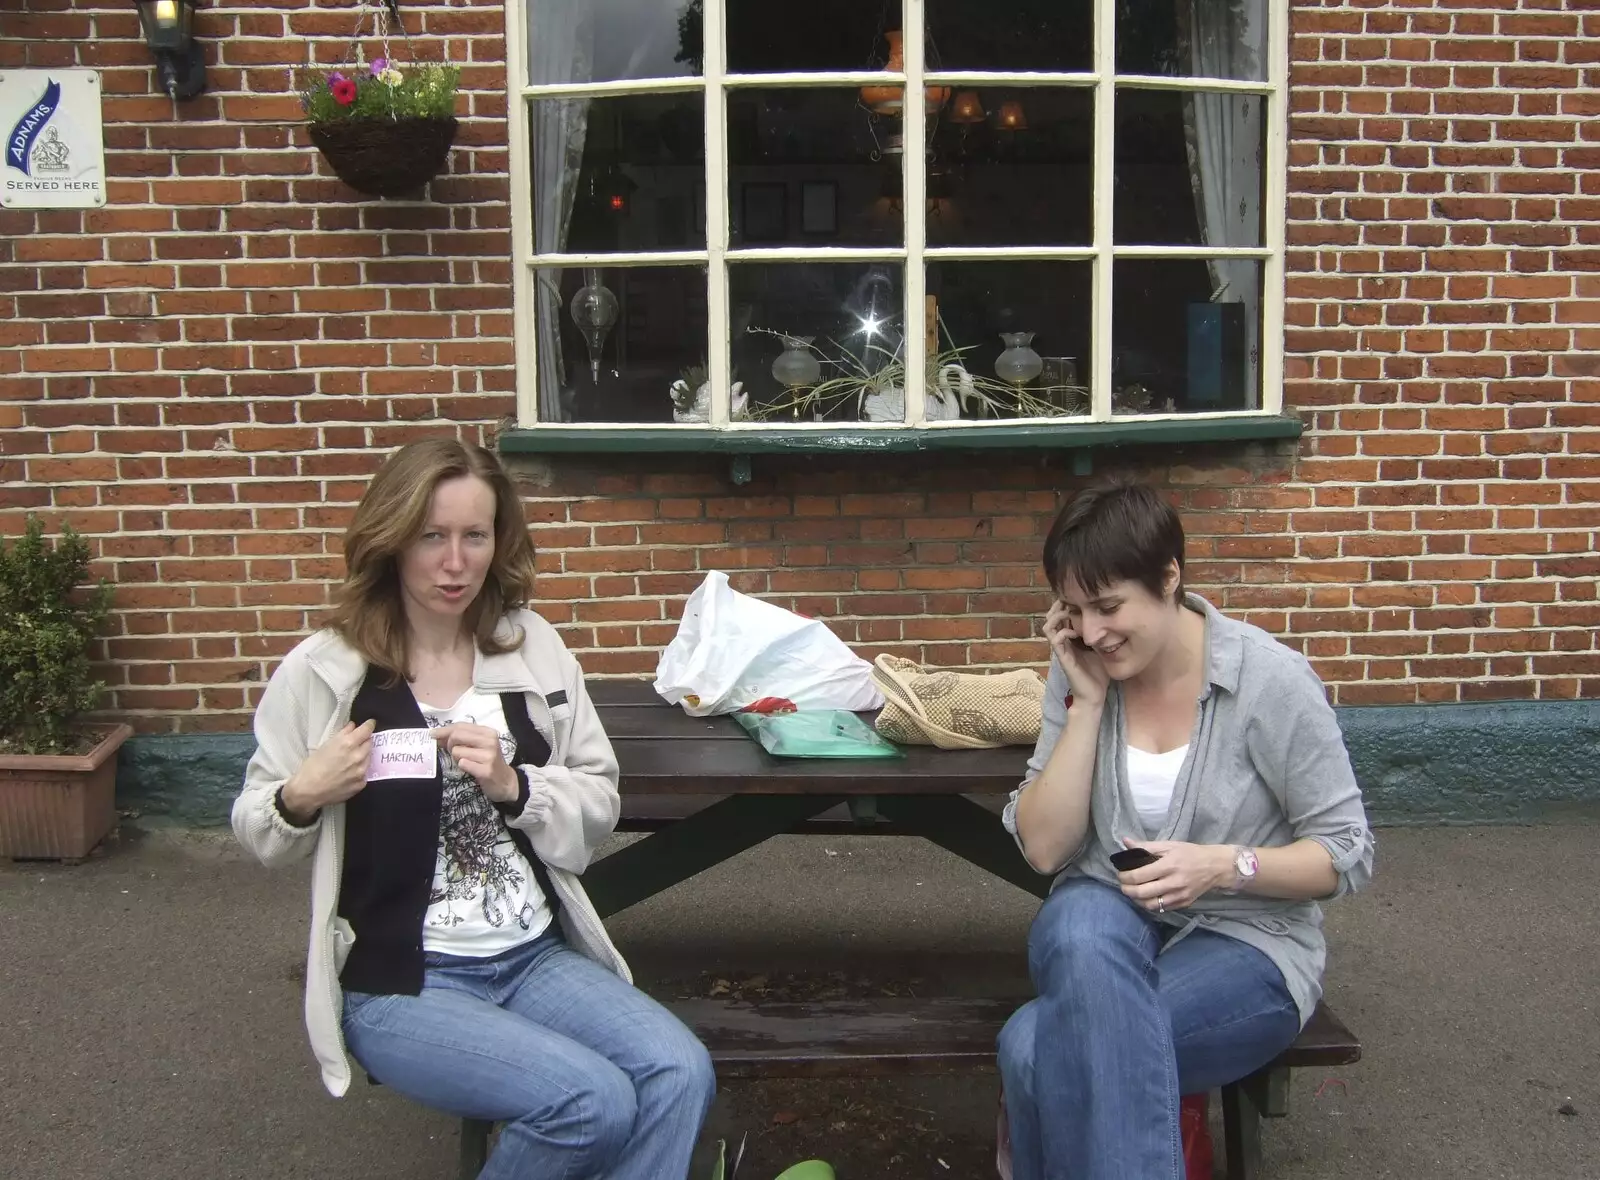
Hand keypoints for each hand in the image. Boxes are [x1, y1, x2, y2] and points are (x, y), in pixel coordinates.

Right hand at [281, 719, 375, 816]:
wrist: (308, 792)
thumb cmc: (312, 767)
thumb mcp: (325, 746)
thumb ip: (342, 734)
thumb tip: (353, 726)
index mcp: (348, 744)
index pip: (367, 730)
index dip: (369, 725)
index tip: (369, 724)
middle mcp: (358, 757)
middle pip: (369, 743)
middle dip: (364, 741)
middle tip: (355, 744)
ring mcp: (361, 772)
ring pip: (368, 758)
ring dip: (362, 756)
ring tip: (349, 760)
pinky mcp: (361, 784)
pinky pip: (364, 773)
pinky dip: (359, 771)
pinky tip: (348, 773)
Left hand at [433, 724, 519, 803]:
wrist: (505, 782)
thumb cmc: (488, 762)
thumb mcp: (479, 745)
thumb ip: (462, 737)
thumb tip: (437, 734)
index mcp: (488, 732)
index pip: (461, 726)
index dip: (444, 730)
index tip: (432, 734)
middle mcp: (490, 741)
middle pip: (457, 736)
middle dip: (449, 744)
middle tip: (453, 752)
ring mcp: (489, 756)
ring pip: (457, 751)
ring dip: (457, 758)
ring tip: (467, 762)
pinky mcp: (486, 770)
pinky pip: (463, 764)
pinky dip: (462, 767)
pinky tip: (471, 769)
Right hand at [1042, 599, 1109, 705]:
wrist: (1094, 696)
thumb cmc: (1099, 674)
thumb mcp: (1102, 648)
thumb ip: (1103, 635)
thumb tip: (1113, 620)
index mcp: (1071, 639)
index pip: (1061, 616)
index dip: (1065, 604)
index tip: (1076, 596)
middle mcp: (1063, 642)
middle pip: (1051, 617)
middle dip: (1059, 606)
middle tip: (1071, 600)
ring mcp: (1061, 650)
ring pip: (1048, 626)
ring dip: (1057, 616)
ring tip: (1069, 612)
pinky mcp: (1063, 658)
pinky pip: (1055, 640)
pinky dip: (1063, 632)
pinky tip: (1074, 632)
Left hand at [1116, 840, 1233, 913]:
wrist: (1216, 867)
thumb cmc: (1191, 853)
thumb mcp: (1169, 845)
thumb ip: (1146, 846)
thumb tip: (1125, 841)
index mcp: (1168, 865)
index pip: (1139, 875)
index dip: (1125, 877)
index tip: (1120, 874)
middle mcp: (1173, 882)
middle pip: (1142, 893)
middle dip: (1127, 890)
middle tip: (1123, 885)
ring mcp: (1179, 895)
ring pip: (1151, 905)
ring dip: (1137, 900)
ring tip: (1132, 892)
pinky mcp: (1184, 903)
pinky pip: (1162, 909)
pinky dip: (1150, 905)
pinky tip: (1146, 897)